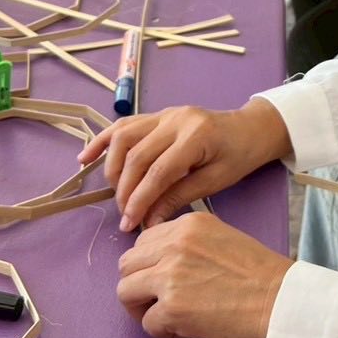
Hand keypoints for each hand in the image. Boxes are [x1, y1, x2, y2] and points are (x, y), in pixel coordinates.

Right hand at [79, 100, 291, 230]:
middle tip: (124, 216)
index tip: (129, 224)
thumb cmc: (239, 156)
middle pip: (136, 155)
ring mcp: (164, 113)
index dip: (140, 199)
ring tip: (114, 193)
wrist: (250, 128)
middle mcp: (176, 119)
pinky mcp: (158, 114)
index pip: (158, 171)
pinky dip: (103, 140)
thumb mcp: (216, 180)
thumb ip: (179, 197)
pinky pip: (124, 125)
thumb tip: (148, 221)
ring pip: (124, 137)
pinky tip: (86, 157)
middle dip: (125, 189)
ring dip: (112, 167)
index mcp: (196, 135)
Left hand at [117, 212, 292, 337]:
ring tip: (167, 317)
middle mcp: (174, 244)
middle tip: (159, 302)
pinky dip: (162, 331)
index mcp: (187, 225)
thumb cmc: (259, 275)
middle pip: (127, 265)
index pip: (143, 241)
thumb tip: (160, 264)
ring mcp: (169, 276)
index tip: (164, 279)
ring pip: (125, 292)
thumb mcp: (221, 238)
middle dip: (139, 285)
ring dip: (142, 309)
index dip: (149, 264)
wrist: (280, 301)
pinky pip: (147, 324)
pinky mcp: (171, 308)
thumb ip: (187, 244)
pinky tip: (185, 330)